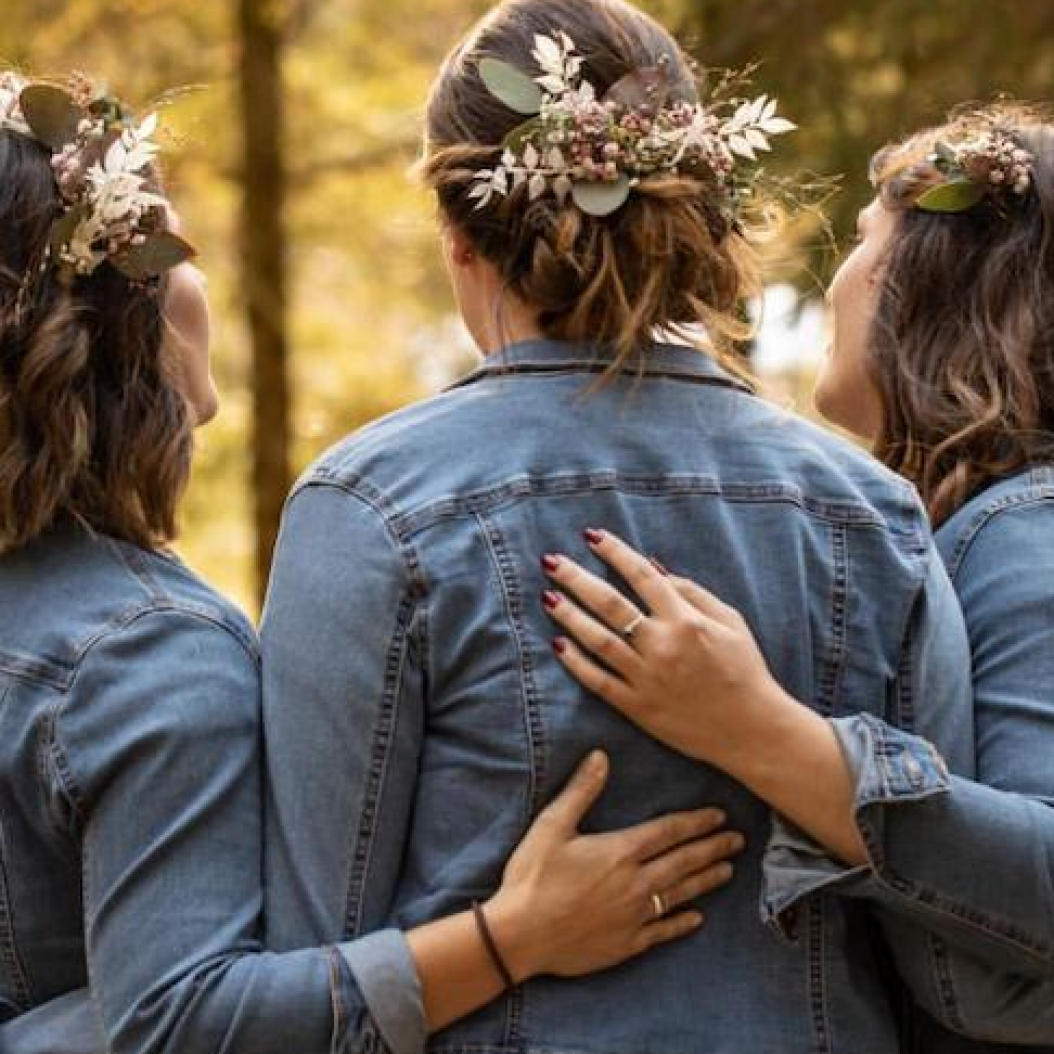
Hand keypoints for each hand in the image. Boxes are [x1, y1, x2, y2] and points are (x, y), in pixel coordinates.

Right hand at [486, 750, 742, 979]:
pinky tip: (698, 918)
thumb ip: (581, 791)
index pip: (668, 832)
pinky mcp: (626, 944)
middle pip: (683, 862)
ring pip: (679, 894)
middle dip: (712, 849)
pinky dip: (682, 923)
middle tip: (737, 841)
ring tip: (727, 870)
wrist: (520, 936)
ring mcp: (633, 916)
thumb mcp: (552, 826)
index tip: (719, 816)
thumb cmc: (532, 877)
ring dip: (706, 880)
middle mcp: (635, 883)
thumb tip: (601, 756)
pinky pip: (662, 931)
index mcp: (620, 852)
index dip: (696, 822)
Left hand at [540, 529, 792, 769]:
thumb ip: (691, 591)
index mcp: (685, 620)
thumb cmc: (745, 669)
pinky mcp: (637, 707)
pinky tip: (558, 643)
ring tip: (547, 596)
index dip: (614, 552)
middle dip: (576, 578)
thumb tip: (653, 566)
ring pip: (597, 639)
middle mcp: (662, 645)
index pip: (641, 575)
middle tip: (550, 561)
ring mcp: (646, 677)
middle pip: (609, 603)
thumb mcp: (730, 621)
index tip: (591, 536)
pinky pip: (598, 681)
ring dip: (569, 615)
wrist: (752, 729)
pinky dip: (575, 662)